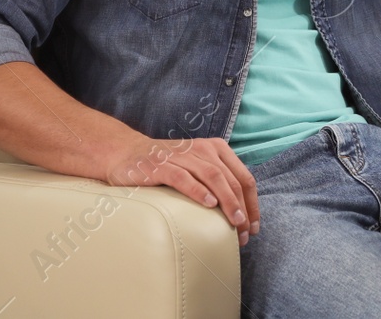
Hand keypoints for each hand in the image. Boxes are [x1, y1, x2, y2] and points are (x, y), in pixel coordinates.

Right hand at [102, 135, 258, 245]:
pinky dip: (198, 191)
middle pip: (231, 179)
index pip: (243, 177)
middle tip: (244, 232)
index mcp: (216, 149)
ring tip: (235, 222)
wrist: (127, 153)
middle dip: (242, 208)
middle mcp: (202, 149)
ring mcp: (181, 156)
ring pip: (213, 177)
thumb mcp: (197, 168)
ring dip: (227, 202)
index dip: (252, 203)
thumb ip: (218, 181)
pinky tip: (209, 205)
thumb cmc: (167, 166)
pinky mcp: (161, 165)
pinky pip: (184, 178)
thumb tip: (241, 214)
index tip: (253, 227)